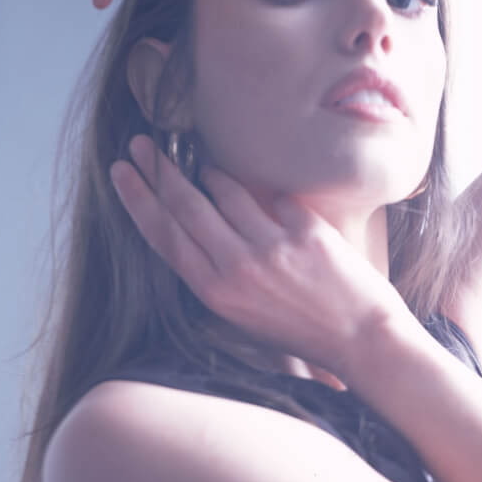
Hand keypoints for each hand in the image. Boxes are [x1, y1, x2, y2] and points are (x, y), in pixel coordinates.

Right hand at [110, 135, 413, 381]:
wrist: (360, 339)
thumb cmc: (301, 330)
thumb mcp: (244, 314)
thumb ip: (218, 272)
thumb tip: (196, 226)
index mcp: (215, 293)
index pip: (164, 235)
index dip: (138, 199)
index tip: (121, 171)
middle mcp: (236, 267)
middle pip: (184, 205)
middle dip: (157, 169)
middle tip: (141, 143)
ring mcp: (270, 246)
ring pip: (225, 191)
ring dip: (211, 174)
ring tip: (203, 166)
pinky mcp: (304, 230)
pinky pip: (273, 197)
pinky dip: (267, 196)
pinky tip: (268, 201)